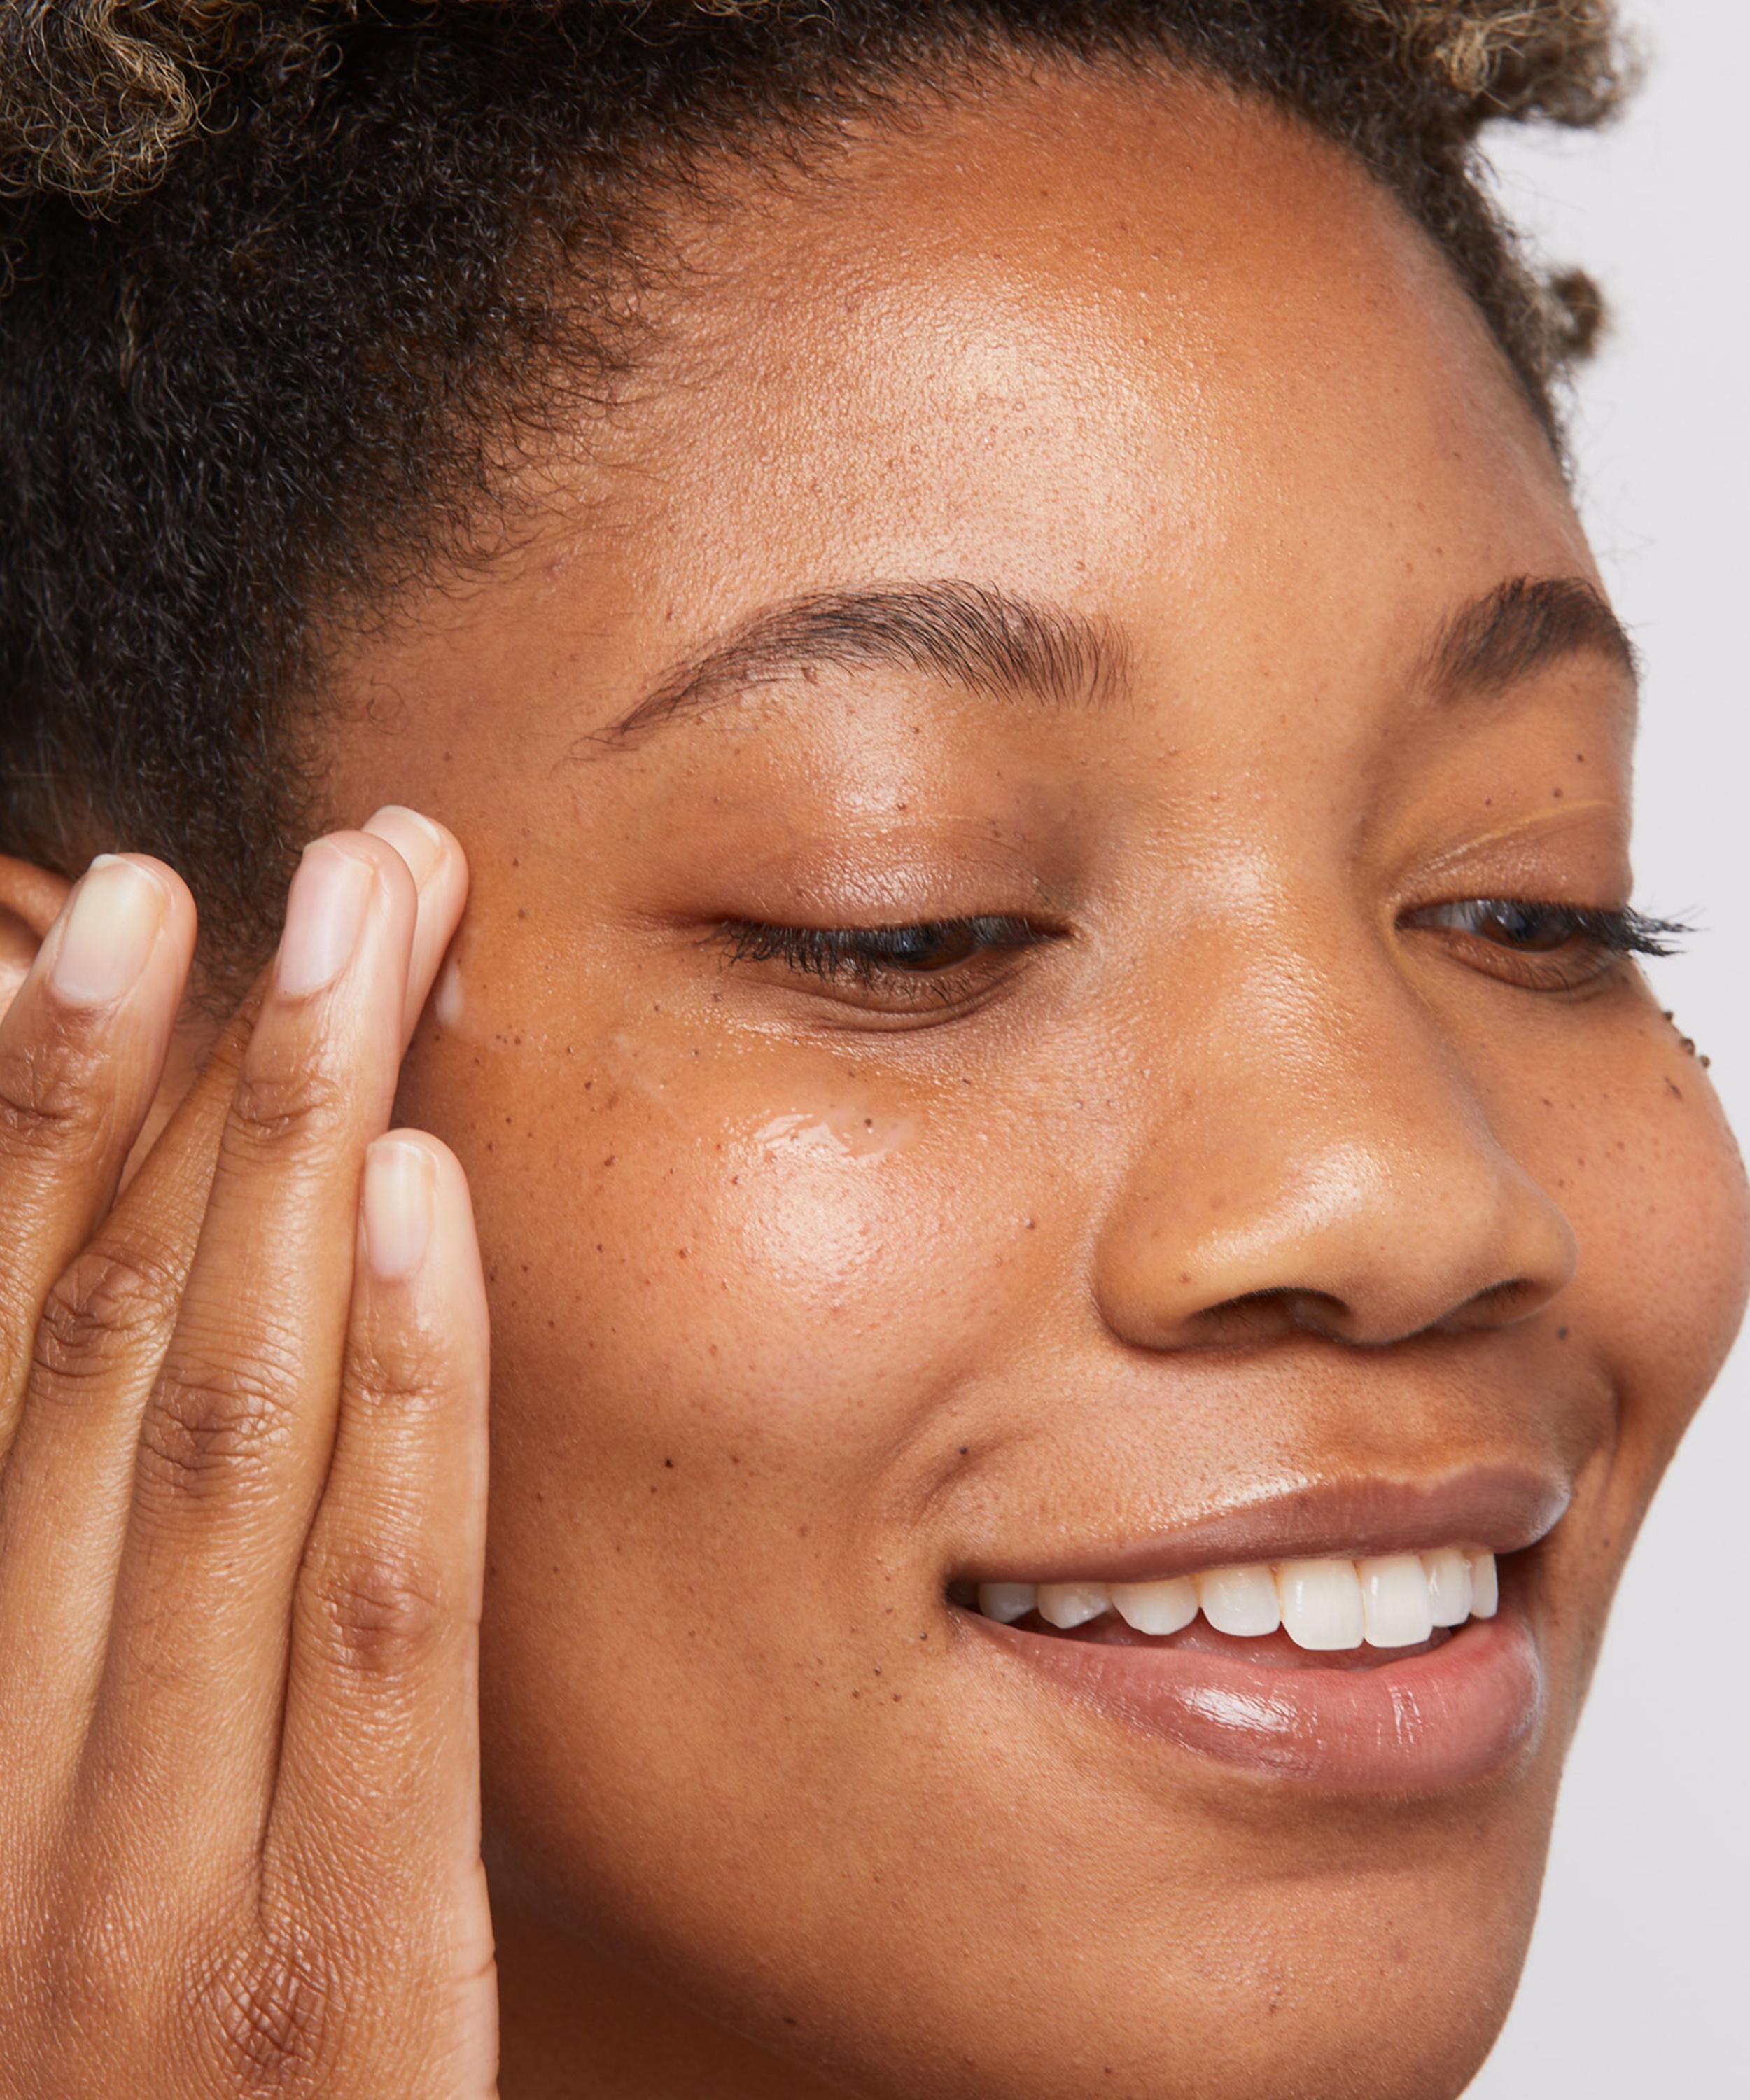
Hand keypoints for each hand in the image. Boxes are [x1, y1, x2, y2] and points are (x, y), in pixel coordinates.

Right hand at [0, 812, 495, 2096]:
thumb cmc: (102, 2071)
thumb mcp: (32, 1835)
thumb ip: (57, 1598)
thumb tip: (103, 1315)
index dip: (39, 1110)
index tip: (116, 909)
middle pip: (108, 1342)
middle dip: (205, 1078)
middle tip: (307, 860)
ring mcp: (155, 1879)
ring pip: (225, 1433)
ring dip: (297, 1154)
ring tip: (370, 931)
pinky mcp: (343, 1967)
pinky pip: (380, 1624)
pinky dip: (402, 1392)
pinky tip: (427, 1193)